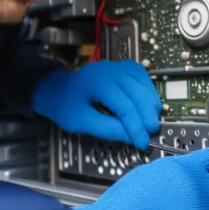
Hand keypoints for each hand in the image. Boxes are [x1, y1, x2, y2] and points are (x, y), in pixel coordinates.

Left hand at [31, 60, 159, 149]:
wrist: (58, 89)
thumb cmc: (66, 106)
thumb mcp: (81, 122)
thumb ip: (107, 129)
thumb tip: (133, 137)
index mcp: (97, 82)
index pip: (124, 106)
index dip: (136, 127)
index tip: (142, 144)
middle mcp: (110, 69)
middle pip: (138, 94)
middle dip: (147, 117)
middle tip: (150, 135)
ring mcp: (118, 66)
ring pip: (144, 85)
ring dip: (150, 106)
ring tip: (150, 125)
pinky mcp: (124, 67)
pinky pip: (143, 79)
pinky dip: (148, 94)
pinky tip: (148, 108)